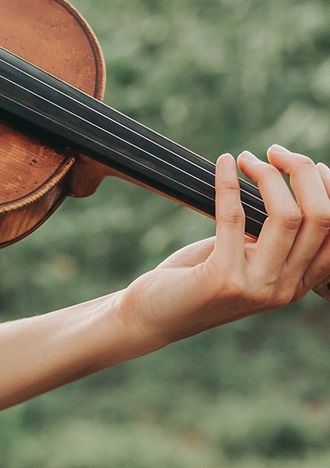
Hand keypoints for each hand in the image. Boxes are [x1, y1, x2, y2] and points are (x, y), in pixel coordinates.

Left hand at [119, 146, 329, 345]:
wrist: (154, 315)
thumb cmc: (195, 279)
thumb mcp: (242, 258)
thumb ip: (267, 235)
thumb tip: (280, 184)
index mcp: (298, 283)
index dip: (329, 190)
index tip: (307, 165)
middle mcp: (285, 288)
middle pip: (321, 217)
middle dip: (303, 173)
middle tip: (275, 152)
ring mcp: (257, 286)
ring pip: (288, 215)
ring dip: (268, 175)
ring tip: (247, 158)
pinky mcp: (223, 278)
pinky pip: (233, 217)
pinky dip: (229, 183)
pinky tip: (224, 163)